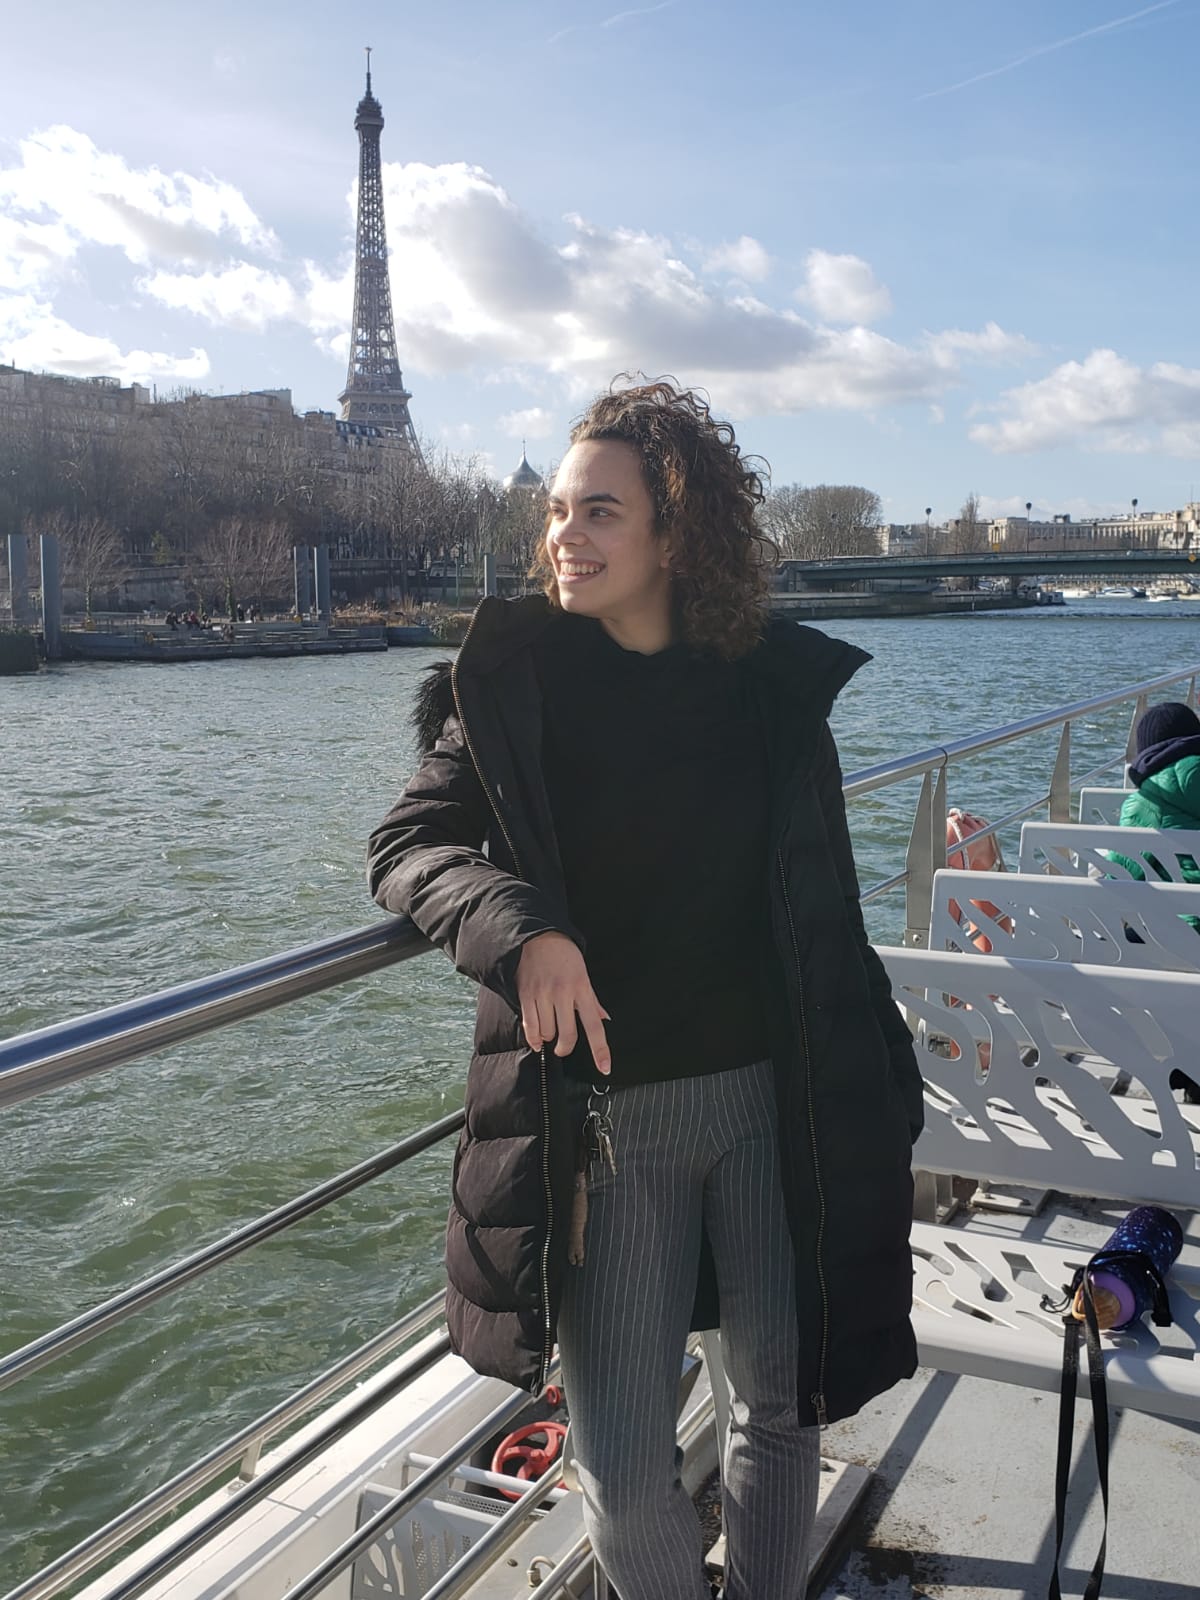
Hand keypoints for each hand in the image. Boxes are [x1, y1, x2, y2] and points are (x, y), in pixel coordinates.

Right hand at [516, 932, 610, 1074]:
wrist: (536, 936)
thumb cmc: (563, 954)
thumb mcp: (583, 974)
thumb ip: (593, 1000)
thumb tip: (605, 1019)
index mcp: (582, 988)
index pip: (595, 1026)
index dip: (600, 1050)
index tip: (605, 1068)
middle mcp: (563, 993)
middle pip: (568, 1035)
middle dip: (566, 1048)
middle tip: (563, 1048)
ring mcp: (543, 994)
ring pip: (548, 1033)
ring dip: (549, 1038)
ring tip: (549, 1031)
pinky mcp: (525, 995)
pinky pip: (530, 1026)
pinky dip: (533, 1038)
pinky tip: (536, 1040)